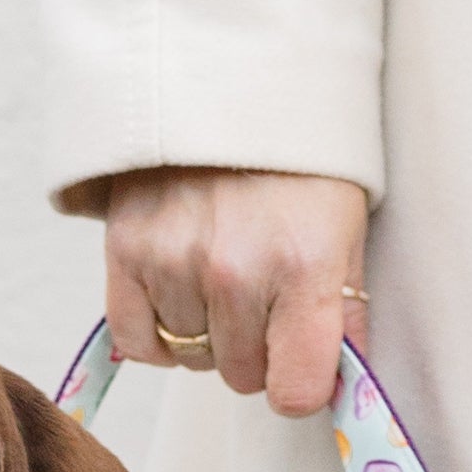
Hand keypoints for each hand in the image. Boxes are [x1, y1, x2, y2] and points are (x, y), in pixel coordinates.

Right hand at [99, 169, 369, 420]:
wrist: (233, 81)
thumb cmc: (299, 162)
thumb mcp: (346, 231)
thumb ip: (343, 314)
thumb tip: (340, 383)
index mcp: (304, 268)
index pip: (295, 391)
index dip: (300, 386)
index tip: (300, 365)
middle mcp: (235, 271)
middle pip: (242, 376)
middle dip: (256, 352)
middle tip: (263, 299)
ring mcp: (174, 261)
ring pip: (192, 359)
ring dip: (208, 335)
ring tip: (221, 277)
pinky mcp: (125, 250)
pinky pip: (138, 341)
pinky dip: (158, 335)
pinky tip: (180, 300)